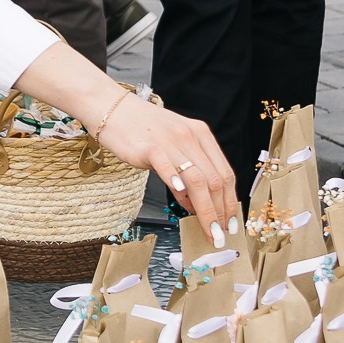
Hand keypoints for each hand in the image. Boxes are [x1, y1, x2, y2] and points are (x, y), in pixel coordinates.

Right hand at [96, 97, 237, 230]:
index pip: (225, 173)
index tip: (230, 222)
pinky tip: (182, 201)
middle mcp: (190, 137)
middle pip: (214, 180)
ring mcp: (170, 141)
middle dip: (221, 212)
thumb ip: (188, 170)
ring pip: (197, 179)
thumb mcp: (174, 145)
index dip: (230, 201)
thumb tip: (196, 203)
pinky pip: (167, 167)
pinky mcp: (149, 147)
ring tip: (208, 229)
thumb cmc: (143, 129)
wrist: (113, 108)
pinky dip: (177, 184)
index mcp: (201, 135)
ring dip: (206, 209)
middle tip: (220, 234)